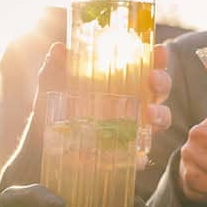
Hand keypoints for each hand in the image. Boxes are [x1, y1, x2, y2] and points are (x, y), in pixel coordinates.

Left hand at [34, 43, 170, 169]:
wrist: (43, 144)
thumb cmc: (54, 106)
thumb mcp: (52, 85)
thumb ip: (55, 67)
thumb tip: (59, 49)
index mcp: (123, 79)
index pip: (147, 64)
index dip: (158, 57)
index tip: (159, 51)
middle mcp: (135, 100)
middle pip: (160, 88)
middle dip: (162, 82)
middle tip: (152, 80)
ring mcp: (135, 126)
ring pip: (161, 118)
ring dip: (160, 115)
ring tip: (149, 115)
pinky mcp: (129, 151)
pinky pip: (143, 153)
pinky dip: (142, 155)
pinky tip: (137, 157)